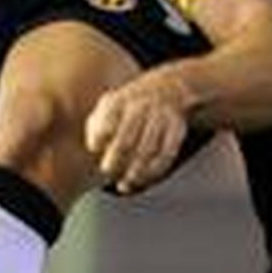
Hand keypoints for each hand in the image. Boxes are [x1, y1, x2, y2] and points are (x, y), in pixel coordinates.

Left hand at [83, 74, 191, 194]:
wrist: (167, 88)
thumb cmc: (128, 106)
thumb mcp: (109, 104)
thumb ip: (96, 125)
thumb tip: (95, 147)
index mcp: (122, 100)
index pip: (108, 119)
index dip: (99, 136)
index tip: (94, 149)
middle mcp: (142, 107)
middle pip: (127, 139)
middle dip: (115, 159)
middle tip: (107, 170)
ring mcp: (161, 118)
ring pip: (148, 151)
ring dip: (135, 172)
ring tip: (123, 184)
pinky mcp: (177, 130)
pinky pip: (166, 155)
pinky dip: (153, 172)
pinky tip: (141, 180)